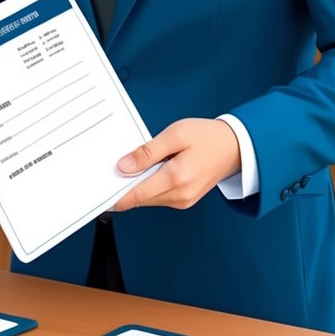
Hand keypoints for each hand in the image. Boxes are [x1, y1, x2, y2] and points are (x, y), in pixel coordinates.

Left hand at [112, 118, 241, 211]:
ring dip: (138, 185)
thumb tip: (123, 167)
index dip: (115, 196)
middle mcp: (180, 195)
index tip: (99, 192)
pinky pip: (158, 197)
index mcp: (177, 178)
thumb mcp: (175, 135)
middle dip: (125, 186)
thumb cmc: (207, 137)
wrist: (235, 147)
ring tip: (136, 164)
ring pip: (148, 199)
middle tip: (111, 169)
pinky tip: (151, 170)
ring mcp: (184, 200)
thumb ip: (147, 152)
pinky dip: (150, 186)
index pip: (136, 195)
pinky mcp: (185, 200)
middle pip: (140, 198)